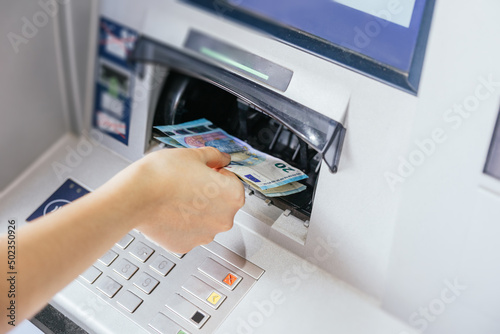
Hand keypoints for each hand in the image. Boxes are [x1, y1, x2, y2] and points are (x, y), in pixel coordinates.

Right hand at [98, 147, 244, 252]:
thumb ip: (214, 156)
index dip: (218, 173)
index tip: (206, 171)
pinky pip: (189, 232)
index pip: (234, 182)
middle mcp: (224, 220)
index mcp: (232, 195)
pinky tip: (170, 210)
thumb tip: (223, 158)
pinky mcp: (186, 245)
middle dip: (209, 193)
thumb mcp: (193, 154)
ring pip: (206, 219)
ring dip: (197, 209)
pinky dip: (182, 223)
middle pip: (222, 203)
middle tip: (188, 182)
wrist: (135, 196)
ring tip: (176, 196)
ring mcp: (205, 235)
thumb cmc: (163, 175)